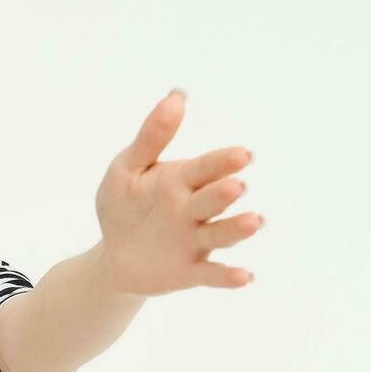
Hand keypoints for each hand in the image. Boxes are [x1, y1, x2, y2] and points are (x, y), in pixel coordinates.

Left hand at [93, 88, 263, 295]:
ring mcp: (196, 241)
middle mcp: (195, 209)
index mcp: (182, 180)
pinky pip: (212, 274)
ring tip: (254, 221)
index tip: (242, 154)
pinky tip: (245, 276)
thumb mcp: (127, 168)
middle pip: (214, 199)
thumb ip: (152, 136)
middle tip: (237, 186)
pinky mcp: (191, 271)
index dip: (222, 162)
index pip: (205, 168)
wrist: (116, 254)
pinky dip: (228, 276)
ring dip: (238, 228)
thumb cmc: (125, 204)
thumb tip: (178, 95)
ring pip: (221, 233)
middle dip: (225, 192)